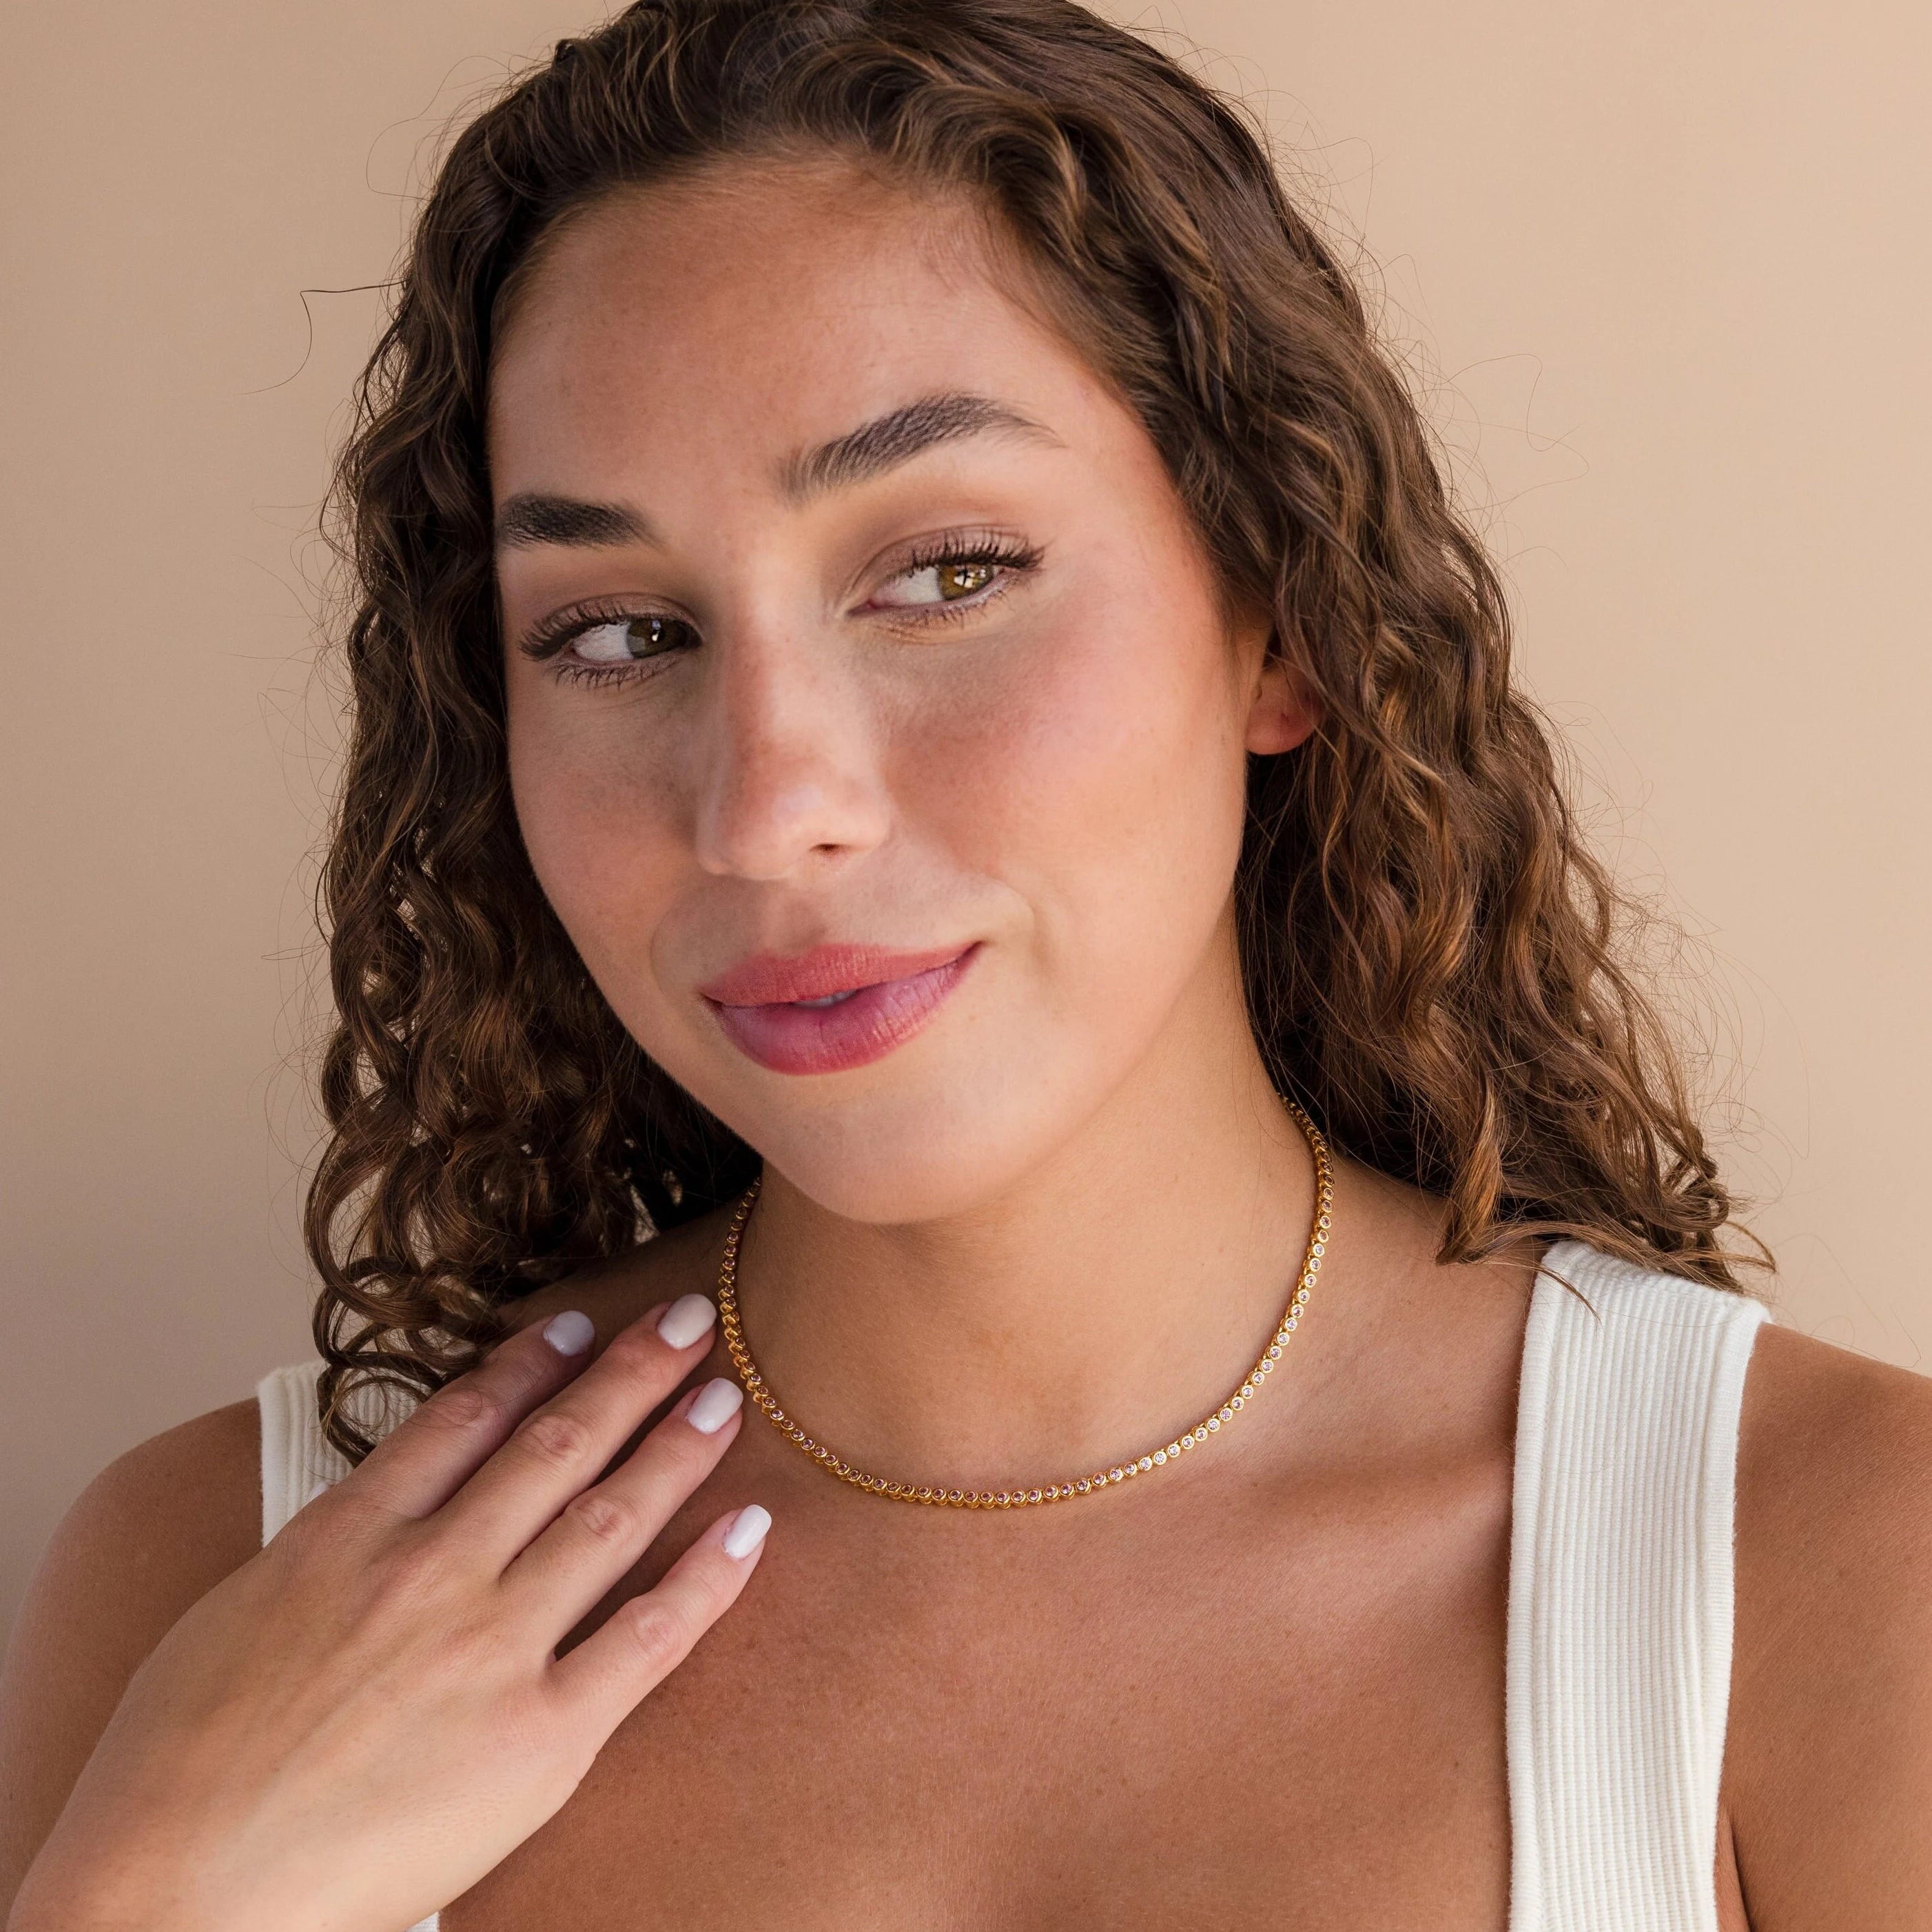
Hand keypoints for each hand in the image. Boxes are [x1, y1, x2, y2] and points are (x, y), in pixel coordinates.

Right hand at [10, 1295, 766, 1931]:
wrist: (170, 1899)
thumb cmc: (171, 1772)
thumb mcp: (232, 1612)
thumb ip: (325, 1548)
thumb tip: (375, 1505)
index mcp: (349, 1535)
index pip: (464, 1417)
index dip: (533, 1362)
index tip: (580, 1326)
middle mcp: (433, 1571)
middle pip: (557, 1443)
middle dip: (632, 1373)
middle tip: (691, 1320)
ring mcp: (491, 1648)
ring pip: (610, 1516)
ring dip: (678, 1446)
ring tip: (725, 1396)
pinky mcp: (540, 1736)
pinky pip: (647, 1637)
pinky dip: (709, 1578)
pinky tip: (750, 1526)